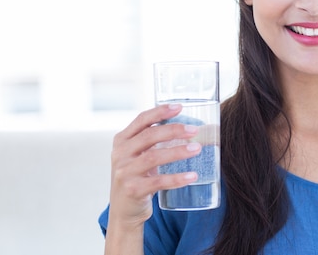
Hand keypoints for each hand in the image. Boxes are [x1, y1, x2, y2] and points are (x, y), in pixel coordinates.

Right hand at [107, 104, 201, 226]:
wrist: (123, 211)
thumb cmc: (137, 177)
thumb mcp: (138, 155)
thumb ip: (153, 141)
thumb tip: (189, 128)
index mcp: (122, 140)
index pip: (141, 120)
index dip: (160, 112)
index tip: (179, 107)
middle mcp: (120, 154)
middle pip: (149, 136)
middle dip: (173, 130)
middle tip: (194, 130)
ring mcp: (124, 172)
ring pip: (154, 157)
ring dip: (178, 152)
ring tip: (197, 149)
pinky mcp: (133, 190)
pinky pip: (158, 182)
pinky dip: (177, 178)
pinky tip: (192, 176)